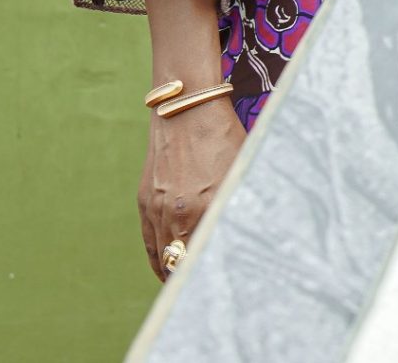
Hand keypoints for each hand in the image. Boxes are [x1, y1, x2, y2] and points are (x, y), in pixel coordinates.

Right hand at [139, 98, 245, 280]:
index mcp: (204, 208)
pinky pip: (149, 241)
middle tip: (206, 286)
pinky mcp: (145, 202)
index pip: (205, 255)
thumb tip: (252, 230)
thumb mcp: (240, 171)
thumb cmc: (223, 138)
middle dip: (193, 276)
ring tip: (187, 283)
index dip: (212, 271)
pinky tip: (166, 267)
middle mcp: (176, 213)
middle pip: (181, 262)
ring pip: (163, 256)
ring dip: (174, 271)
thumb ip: (239, 202)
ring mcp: (156, 209)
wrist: (186, 111)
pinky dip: (158, 257)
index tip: (222, 281)